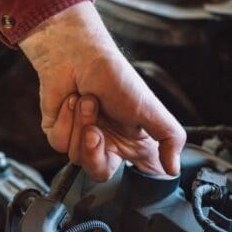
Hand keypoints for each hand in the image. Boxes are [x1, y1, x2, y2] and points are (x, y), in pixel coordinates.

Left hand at [19, 2, 184, 181]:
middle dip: (94, 150)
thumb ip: (170, 138)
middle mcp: (107, 143)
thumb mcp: (151, 108)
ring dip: (81, 125)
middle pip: (99, 173)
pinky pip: (59, 143)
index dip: (136, 176)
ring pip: (76, 158)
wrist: (78, 55)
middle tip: (95, 130)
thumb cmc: (115, 77)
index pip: (138, 174)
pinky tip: (71, 101)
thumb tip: (173, 168)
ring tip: (88, 101)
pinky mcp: (58, 131)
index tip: (133, 164)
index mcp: (132, 141)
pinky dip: (65, 120)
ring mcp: (81, 138)